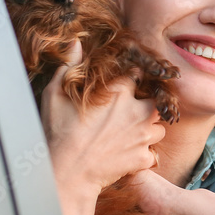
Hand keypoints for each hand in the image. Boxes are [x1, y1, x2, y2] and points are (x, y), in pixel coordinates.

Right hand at [41, 40, 166, 214]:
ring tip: (130, 135)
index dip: (131, 81)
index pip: (138, 75)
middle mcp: (138, 110)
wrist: (66, 172)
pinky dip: (143, 155)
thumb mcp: (55, 93)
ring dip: (148, 131)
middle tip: (130, 115)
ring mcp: (143, 135)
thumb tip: (75, 43)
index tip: (124, 88)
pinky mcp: (143, 157)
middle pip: (155, 102)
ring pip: (159, 128)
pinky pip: (152, 154)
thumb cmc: (57, 132)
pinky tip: (128, 155)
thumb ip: (69, 66)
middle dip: (146, 107)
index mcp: (119, 91)